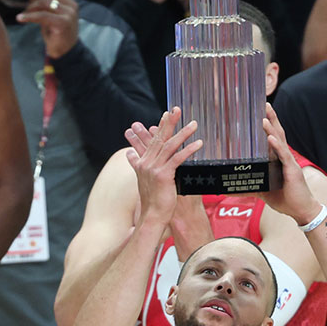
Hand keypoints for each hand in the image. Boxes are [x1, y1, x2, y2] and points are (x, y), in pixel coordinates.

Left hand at [17, 0, 79, 58]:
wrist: (65, 53)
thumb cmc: (57, 34)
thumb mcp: (54, 15)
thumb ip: (48, 4)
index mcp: (71, 2)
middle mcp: (72, 6)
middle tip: (27, 7)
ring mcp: (69, 14)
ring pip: (45, 2)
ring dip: (31, 7)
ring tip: (25, 14)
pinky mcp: (63, 23)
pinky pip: (42, 15)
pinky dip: (29, 16)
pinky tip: (21, 19)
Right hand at [124, 107, 201, 227]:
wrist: (152, 216)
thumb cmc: (151, 200)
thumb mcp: (142, 179)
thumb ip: (136, 164)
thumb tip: (128, 154)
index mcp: (142, 162)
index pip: (153, 140)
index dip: (161, 126)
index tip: (167, 114)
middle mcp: (146, 163)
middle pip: (160, 138)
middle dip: (170, 122)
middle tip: (177, 109)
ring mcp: (154, 168)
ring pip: (170, 146)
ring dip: (183, 133)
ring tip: (194, 124)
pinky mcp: (163, 175)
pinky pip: (178, 158)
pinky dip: (189, 150)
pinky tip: (198, 144)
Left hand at [260, 103, 322, 224]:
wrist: (300, 210)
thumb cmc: (284, 199)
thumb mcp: (262, 191)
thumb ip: (248, 187)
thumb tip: (229, 190)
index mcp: (278, 159)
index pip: (272, 138)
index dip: (267, 125)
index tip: (259, 111)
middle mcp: (284, 157)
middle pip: (278, 134)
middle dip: (271, 118)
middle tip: (264, 104)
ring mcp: (289, 162)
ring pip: (280, 141)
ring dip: (272, 129)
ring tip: (265, 117)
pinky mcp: (292, 170)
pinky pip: (284, 156)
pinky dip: (277, 146)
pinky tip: (270, 138)